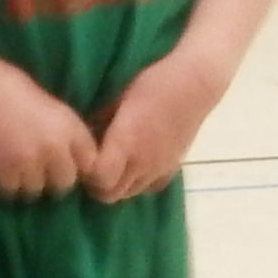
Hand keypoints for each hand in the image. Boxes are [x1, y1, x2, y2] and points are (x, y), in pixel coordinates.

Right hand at [0, 66, 98, 200]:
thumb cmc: (14, 93)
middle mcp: (56, 147)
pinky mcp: (6, 173)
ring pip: (38, 191)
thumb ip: (68, 137)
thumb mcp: (53, 110)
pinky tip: (0, 164)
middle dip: (52, 179)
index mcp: (71, 127)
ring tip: (14, 162)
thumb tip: (80, 168)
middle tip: (35, 165)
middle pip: (65, 183)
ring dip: (27, 183)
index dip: (75, 164)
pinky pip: (13, 192)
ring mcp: (31, 161)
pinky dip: (6, 183)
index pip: (89, 164)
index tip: (62, 160)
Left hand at [84, 51, 226, 201]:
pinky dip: (139, 182)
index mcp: (126, 144)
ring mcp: (159, 168)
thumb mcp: (119, 98)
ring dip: (118, 184)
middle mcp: (142, 162)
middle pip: (111, 194)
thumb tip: (81, 136)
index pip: (100, 181)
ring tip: (114, 165)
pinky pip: (150, 187)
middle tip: (94, 165)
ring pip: (130, 193)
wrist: (195, 83)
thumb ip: (99, 121)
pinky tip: (136, 165)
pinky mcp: (173, 167)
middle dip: (98, 184)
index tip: (83, 160)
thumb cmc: (154, 82)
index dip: (88, 175)